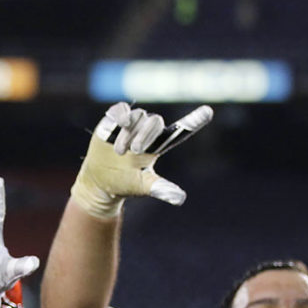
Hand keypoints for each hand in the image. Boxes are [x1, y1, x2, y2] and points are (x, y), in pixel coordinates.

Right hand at [69, 103, 212, 218]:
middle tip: (135, 151)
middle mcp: (147, 132)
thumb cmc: (125, 184)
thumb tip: (180, 198)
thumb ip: (161, 188)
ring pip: (138, 117)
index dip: (193, 121)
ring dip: (129, 133)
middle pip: (155, 122)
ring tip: (119, 151)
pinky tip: (119, 123)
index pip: (179, 131)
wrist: (99, 181)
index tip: (208, 112)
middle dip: (146, 135)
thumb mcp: (143, 186)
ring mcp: (130, 125)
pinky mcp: (113, 121)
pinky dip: (121, 114)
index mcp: (158, 145)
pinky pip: (121, 108)